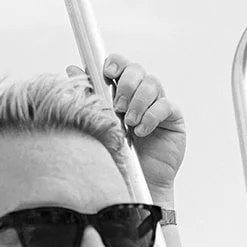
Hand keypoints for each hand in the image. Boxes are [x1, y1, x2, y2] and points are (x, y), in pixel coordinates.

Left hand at [66, 55, 186, 191]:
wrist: (136, 182)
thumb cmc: (118, 155)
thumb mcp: (99, 122)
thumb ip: (89, 96)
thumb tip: (73, 69)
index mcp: (122, 91)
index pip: (122, 65)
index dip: (116, 63)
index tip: (107, 73)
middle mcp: (141, 94)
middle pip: (138, 69)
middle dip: (126, 85)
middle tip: (118, 107)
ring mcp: (159, 104)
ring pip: (152, 83)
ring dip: (138, 102)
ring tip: (129, 123)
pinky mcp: (174, 119)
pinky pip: (165, 106)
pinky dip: (151, 116)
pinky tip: (141, 131)